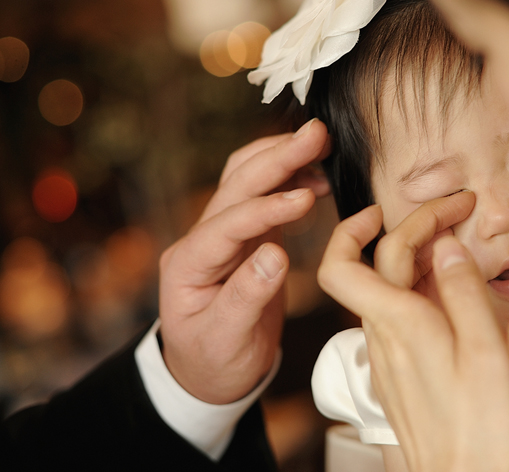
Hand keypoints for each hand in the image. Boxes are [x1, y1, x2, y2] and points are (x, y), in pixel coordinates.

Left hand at [158, 118, 329, 403]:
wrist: (207, 374)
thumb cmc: (214, 362)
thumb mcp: (227, 340)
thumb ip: (248, 297)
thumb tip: (276, 254)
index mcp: (188, 264)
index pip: (227, 224)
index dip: (266, 209)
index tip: (305, 199)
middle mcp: (202, 240)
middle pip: (236, 186)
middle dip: (276, 158)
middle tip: (316, 134)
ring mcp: (223, 234)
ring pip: (246, 180)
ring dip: (281, 157)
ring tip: (320, 142)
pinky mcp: (246, 237)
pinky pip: (264, 197)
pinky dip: (290, 179)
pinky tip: (317, 175)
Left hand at [318, 194, 508, 471]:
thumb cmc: (480, 431)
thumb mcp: (486, 353)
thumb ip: (464, 294)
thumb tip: (447, 247)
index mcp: (399, 324)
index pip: (342, 266)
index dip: (350, 228)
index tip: (385, 208)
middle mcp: (385, 337)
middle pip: (380, 264)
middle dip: (415, 226)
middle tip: (457, 211)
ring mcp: (390, 355)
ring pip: (390, 287)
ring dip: (418, 254)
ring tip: (458, 242)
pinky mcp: (402, 371)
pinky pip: (402, 313)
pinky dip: (422, 286)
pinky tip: (453, 288)